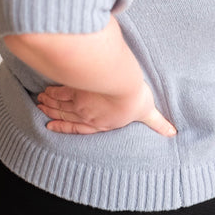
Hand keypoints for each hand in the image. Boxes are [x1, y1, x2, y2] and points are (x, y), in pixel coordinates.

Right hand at [37, 82, 176, 136]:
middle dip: (53, 113)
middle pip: (65, 114)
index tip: (52, 126)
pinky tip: (45, 89)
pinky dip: (52, 91)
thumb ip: (158, 123)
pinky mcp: (75, 86)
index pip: (79, 127)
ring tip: (40, 100)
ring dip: (50, 102)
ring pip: (60, 103)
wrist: (120, 82)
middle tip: (42, 110)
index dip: (65, 127)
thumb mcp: (148, 112)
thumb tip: (174, 132)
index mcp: (100, 122)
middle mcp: (86, 114)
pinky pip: (60, 90)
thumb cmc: (134, 99)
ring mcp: (78, 100)